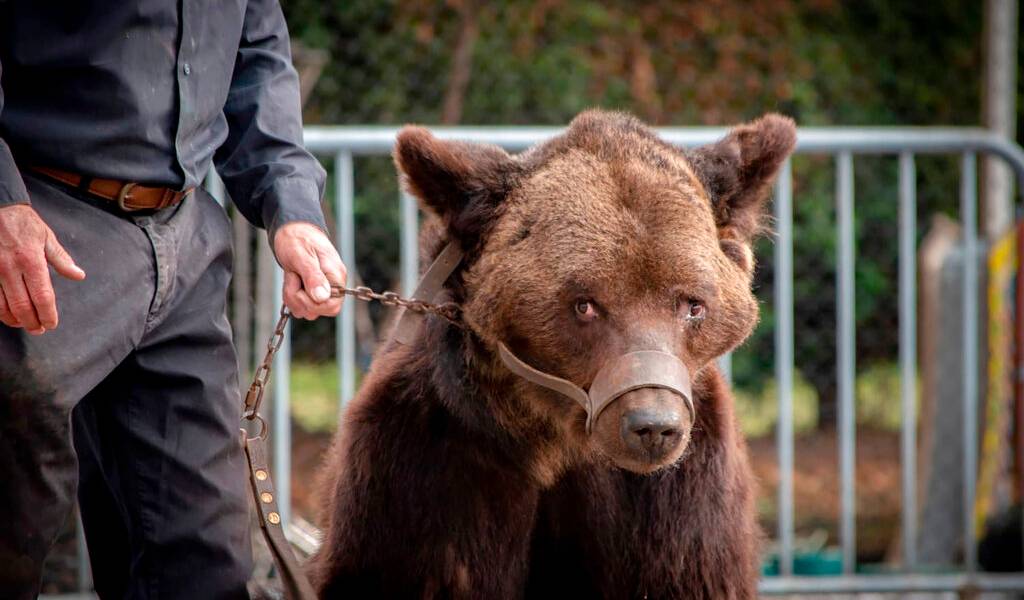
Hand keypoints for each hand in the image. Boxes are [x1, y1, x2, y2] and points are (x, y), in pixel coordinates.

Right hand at [0, 204, 85, 333]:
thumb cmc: (23, 223)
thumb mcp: (47, 238)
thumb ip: (61, 260)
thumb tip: (79, 276)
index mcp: (31, 261)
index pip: (42, 296)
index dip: (48, 315)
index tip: (51, 324)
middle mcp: (10, 268)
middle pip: (22, 306)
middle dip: (32, 322)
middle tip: (39, 329)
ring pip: (2, 306)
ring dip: (15, 320)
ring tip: (25, 325)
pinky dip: (0, 310)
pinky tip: (7, 314)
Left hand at [273, 222, 345, 319]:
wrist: (292, 230)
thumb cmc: (298, 239)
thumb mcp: (302, 256)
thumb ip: (313, 277)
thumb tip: (322, 298)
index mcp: (336, 276)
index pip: (332, 306)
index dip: (312, 303)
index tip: (301, 285)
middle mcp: (332, 286)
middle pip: (318, 311)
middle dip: (298, 298)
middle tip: (294, 277)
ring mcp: (322, 290)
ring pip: (306, 311)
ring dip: (292, 296)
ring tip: (292, 275)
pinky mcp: (311, 292)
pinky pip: (300, 306)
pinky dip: (290, 296)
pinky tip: (291, 279)